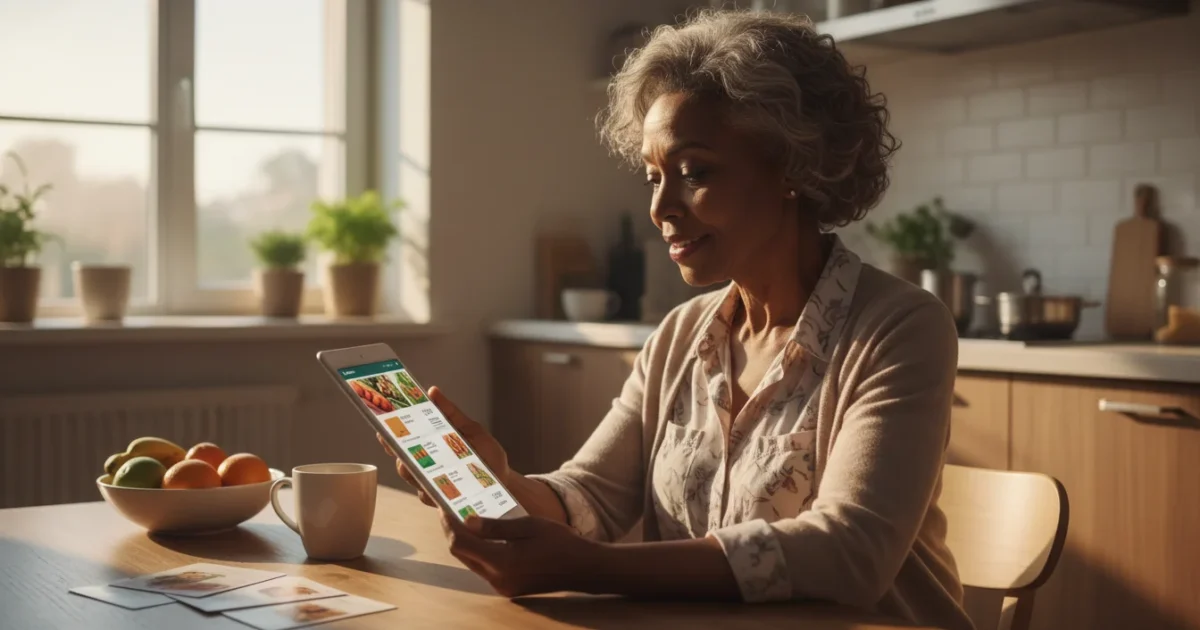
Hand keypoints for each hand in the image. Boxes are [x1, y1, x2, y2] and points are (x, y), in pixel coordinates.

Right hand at [375, 386, 512, 506]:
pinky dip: (433, 494)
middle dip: (398, 454)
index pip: (403, 442)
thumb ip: (451, 413)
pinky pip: (433, 500)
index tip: (381, 425)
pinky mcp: (445, 504)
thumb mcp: (470, 429)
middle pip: (403, 463)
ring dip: (413, 472)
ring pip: (414, 482)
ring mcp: (434, 488)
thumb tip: (432, 391)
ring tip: (414, 463)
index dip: (389, 436)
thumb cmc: (486, 455)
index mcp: (430, 449)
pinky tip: (438, 489)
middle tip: (396, 444)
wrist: (504, 482)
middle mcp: (427, 470)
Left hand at [442, 512, 601, 597]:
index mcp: (502, 562)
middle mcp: (498, 579)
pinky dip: (480, 552)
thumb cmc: (559, 542)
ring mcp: (503, 587)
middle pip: (463, 555)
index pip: (461, 544)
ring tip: (465, 520)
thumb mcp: (528, 526)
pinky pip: (485, 569)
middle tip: (450, 511)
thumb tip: (467, 521)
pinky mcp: (509, 588)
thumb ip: (495, 526)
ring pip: (472, 562)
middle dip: (454, 532)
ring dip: (466, 542)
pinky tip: (484, 536)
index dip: (449, 524)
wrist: (582, 568)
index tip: (443, 507)